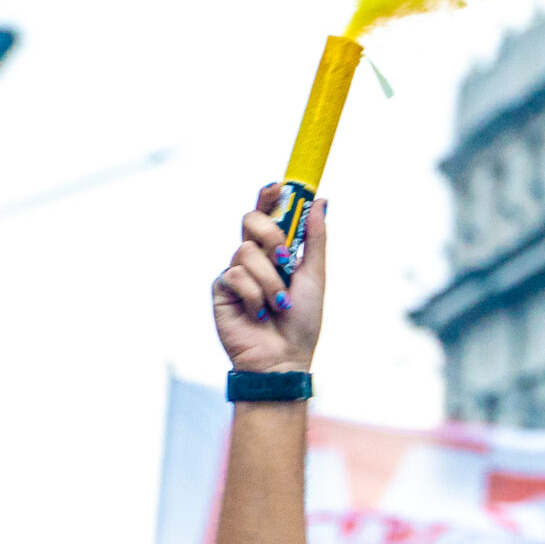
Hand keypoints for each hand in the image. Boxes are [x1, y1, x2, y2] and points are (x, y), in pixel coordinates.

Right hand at [212, 184, 326, 374]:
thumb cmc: (303, 321)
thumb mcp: (315, 276)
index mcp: (276, 251)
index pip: (268, 213)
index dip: (269, 196)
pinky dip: (254, 295)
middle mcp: (254, 257)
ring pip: (246, 251)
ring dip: (270, 280)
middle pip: (251, 220)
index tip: (279, 186)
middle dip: (271, 234)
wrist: (285, 357)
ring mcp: (236, 272)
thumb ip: (314, 239)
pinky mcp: (222, 290)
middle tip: (285, 259)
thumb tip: (322, 201)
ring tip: (279, 304)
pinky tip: (258, 313)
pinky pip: (235, 275)